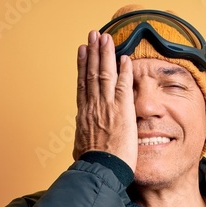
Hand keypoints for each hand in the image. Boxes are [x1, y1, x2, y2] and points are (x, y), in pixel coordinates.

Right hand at [72, 30, 136, 172]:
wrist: (99, 171)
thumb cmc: (91, 167)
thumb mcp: (81, 150)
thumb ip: (82, 140)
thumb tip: (80, 143)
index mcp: (83, 115)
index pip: (83, 85)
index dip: (82, 66)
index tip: (82, 52)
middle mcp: (92, 107)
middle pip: (92, 73)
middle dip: (93, 52)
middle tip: (93, 35)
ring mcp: (107, 107)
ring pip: (105, 74)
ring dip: (105, 54)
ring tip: (105, 37)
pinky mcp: (122, 111)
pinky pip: (124, 86)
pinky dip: (124, 71)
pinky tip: (125, 58)